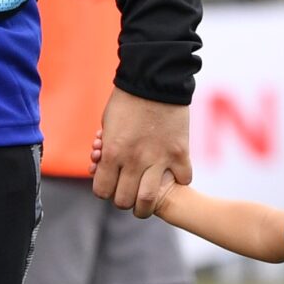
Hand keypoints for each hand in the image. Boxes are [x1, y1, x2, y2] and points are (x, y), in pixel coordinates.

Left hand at [92, 88, 190, 217]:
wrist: (155, 79)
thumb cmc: (126, 100)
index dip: (105, 191)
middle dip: (125, 201)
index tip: (110, 186)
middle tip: (129, 195)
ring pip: (150, 200)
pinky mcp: (180, 153)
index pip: (102, 191)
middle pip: (125, 201)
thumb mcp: (107, 125)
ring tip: (149, 200)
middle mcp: (133, 160)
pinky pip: (183, 179)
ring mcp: (158, 158)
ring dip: (148, 204)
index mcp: (112, 153)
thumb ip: (105, 150)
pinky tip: (174, 174)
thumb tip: (100, 168)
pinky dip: (179, 180)